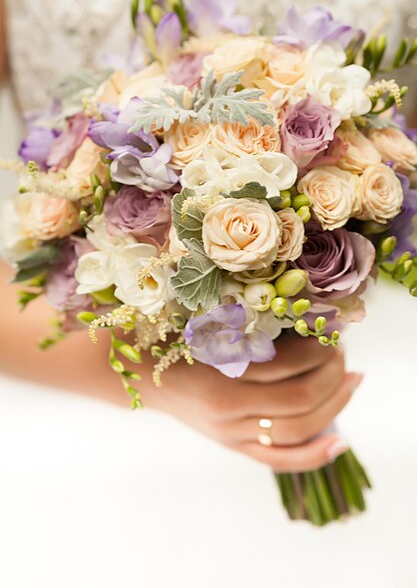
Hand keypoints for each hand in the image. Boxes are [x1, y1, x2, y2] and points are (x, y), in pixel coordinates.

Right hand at [0, 262, 360, 472]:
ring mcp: (228, 433)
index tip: (332, 328)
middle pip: (300, 401)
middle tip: (343, 351)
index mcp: (216, 374)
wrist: (128, 369)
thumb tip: (299, 305)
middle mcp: (225, 411)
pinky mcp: (230, 444)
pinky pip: (279, 459)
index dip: (320, 350)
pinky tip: (341, 439)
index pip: (288, 368)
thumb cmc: (163, 332)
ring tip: (351, 381)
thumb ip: (244, 314)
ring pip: (297, 430)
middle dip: (333, 375)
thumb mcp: (199, 315)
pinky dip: (314, 455)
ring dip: (334, 406)